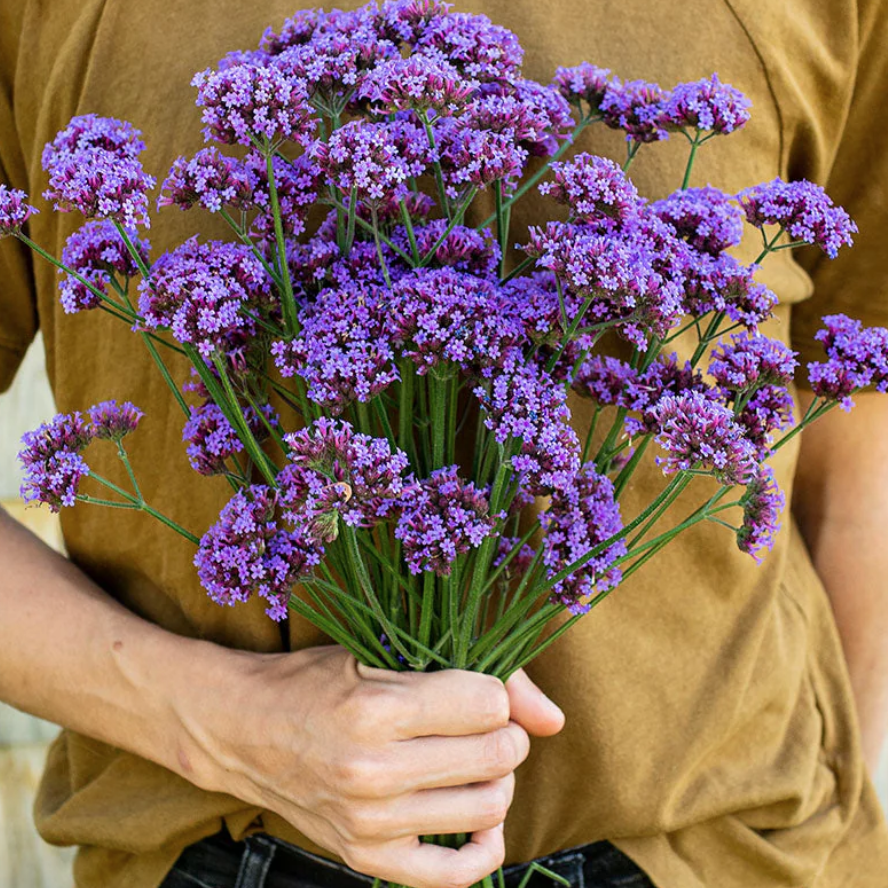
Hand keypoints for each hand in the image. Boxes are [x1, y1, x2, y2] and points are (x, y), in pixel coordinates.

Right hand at [175, 645, 563, 887]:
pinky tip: (478, 817)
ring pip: (487, 808)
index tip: (475, 689)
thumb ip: (474, 677)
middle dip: (505, 734)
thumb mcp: (381, 654)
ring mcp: (370, 824)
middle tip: (483, 725)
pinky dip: (484, 846)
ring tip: (476, 762)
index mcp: (376, 710)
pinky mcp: (366, 858)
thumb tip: (556, 721)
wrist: (244, 730)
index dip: (493, 693)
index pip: (487, 704)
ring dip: (497, 780)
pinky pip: (455, 874)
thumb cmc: (316, 681)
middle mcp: (373, 772)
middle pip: (495, 755)